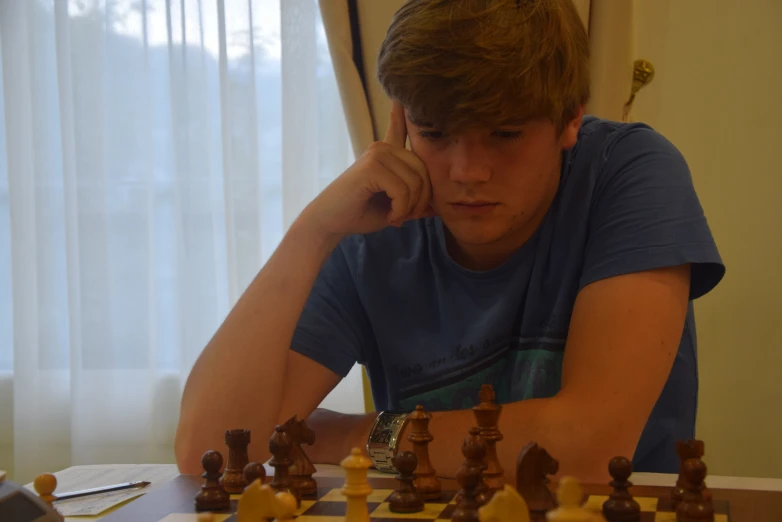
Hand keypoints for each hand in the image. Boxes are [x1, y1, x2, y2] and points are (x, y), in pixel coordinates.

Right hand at [301, 100, 433, 238]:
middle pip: (423, 170)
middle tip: (407, 217)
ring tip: (396, 218)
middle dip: (422, 199)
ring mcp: (376, 154)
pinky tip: (390, 217)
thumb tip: (438, 207)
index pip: (400, 129)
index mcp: (386, 153)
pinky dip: (400, 209)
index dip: (403, 115)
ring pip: (415, 182)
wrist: (330, 222)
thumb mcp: (394, 206)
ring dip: (410, 208)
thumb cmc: (361, 213)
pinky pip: (402, 190)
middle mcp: (382, 148)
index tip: (400, 99)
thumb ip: (414, 200)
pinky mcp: (371, 166)